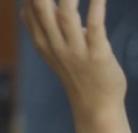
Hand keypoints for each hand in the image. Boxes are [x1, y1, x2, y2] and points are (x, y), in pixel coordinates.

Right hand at [22, 0, 125, 119]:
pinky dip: (96, 9)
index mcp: (42, 41)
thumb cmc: (77, 74)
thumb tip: (28, 7)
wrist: (96, 107)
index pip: (30, 9)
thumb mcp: (54, 51)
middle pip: (42, 9)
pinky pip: (95, 28)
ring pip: (67, 16)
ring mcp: (76, 50)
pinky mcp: (98, 55)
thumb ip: (44, 28)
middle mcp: (55, 44)